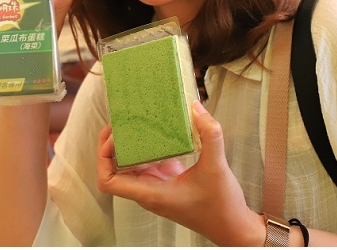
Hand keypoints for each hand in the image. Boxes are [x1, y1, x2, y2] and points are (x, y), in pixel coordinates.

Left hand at [96, 101, 264, 245]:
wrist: (233, 227)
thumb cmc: (221, 207)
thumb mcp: (216, 167)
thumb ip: (210, 135)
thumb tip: (196, 109)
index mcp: (151, 193)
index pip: (108, 182)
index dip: (103, 159)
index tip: (113, 138)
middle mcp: (149, 191)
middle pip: (115, 169)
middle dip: (112, 146)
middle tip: (121, 122)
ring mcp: (158, 186)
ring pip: (131, 165)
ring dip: (128, 145)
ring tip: (134, 122)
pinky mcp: (168, 181)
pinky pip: (149, 162)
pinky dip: (147, 147)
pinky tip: (156, 131)